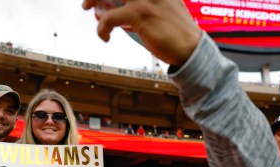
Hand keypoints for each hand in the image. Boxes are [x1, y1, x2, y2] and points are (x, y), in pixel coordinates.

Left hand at [83, 0, 200, 65]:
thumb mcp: (163, 6)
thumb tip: (114, 6)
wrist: (191, 48)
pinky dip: (101, 28)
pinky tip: (105, 37)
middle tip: (89, 0)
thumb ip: (142, 2)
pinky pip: (108, 17)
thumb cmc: (176, 31)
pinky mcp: (139, 14)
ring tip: (88, 7)